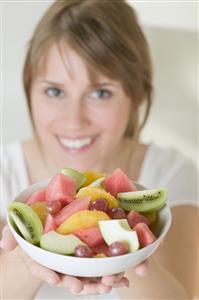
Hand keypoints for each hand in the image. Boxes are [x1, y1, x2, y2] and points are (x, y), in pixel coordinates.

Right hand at [0, 226, 128, 294]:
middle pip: (66, 277)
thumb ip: (12, 233)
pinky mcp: (88, 258)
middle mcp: (57, 265)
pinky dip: (112, 273)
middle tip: (81, 287)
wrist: (47, 223)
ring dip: (97, 283)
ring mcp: (73, 263)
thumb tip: (5, 244)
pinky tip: (124, 276)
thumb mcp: (19, 228)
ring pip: (85, 277)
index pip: (40, 269)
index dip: (46, 274)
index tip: (53, 278)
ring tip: (108, 283)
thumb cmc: (32, 227)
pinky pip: (100, 267)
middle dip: (74, 284)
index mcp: (40, 259)